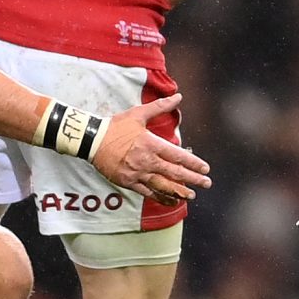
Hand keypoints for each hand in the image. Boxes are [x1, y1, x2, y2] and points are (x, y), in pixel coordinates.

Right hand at [87, 95, 207, 203]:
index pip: (178, 156)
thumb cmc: (115, 126)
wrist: (92, 140)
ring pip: (163, 186)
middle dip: (193, 179)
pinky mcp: (128, 182)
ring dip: (179, 191)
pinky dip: (160, 198)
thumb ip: (160, 106)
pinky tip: (170, 201)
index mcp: (151, 144)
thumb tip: (178, 97)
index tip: (205, 168)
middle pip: (174, 173)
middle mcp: (147, 161)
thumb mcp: (138, 114)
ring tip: (191, 195)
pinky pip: (148, 193)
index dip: (193, 163)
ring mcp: (137, 174)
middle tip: (206, 183)